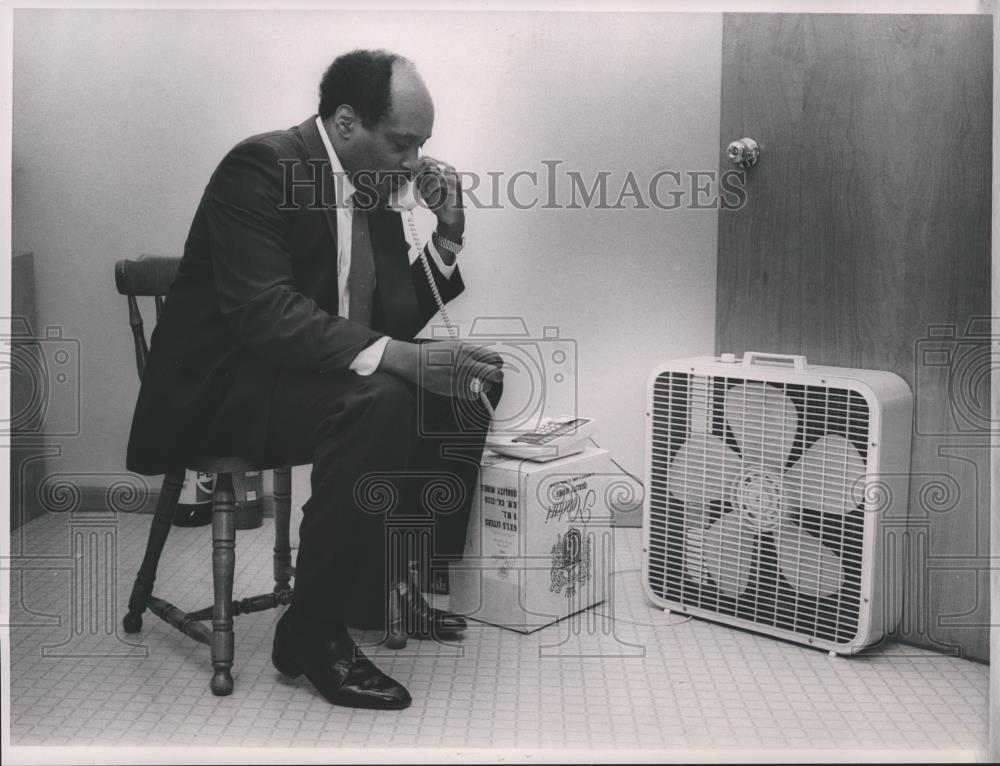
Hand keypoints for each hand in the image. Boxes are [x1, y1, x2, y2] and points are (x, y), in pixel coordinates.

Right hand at [381, 339, 501, 399]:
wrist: (416, 362)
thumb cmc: (435, 354)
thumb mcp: (456, 345)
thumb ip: (473, 352)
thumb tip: (487, 359)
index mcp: (468, 350)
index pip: (495, 358)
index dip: (498, 363)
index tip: (496, 365)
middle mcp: (467, 364)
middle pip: (495, 373)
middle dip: (497, 375)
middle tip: (495, 376)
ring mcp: (461, 378)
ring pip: (486, 386)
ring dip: (485, 385)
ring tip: (478, 381)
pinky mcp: (455, 389)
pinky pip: (473, 395)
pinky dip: (473, 393)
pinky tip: (468, 387)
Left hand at [414, 156, 463, 238]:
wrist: (449, 216)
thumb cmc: (438, 201)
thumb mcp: (424, 186)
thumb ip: (417, 175)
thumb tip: (404, 163)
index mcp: (442, 167)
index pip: (426, 159)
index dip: (416, 167)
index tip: (411, 178)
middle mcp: (449, 169)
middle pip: (428, 164)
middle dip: (419, 175)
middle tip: (416, 186)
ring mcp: (452, 175)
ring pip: (431, 171)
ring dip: (424, 184)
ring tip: (423, 193)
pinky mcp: (453, 183)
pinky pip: (437, 181)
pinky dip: (429, 189)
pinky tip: (428, 196)